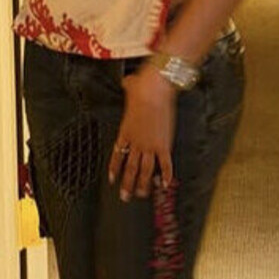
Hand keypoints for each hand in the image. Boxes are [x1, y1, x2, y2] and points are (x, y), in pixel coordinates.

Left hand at [108, 64, 177, 200]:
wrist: (154, 90)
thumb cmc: (142, 87)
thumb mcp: (131, 87)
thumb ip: (128, 87)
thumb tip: (128, 81)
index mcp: (125, 132)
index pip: (117, 155)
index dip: (114, 168)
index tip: (112, 179)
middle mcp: (136, 142)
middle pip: (130, 168)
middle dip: (127, 184)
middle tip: (125, 197)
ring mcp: (150, 146)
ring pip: (145, 171)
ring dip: (144, 185)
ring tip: (142, 195)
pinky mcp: (164, 145)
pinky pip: (165, 164)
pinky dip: (166, 176)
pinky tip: (165, 185)